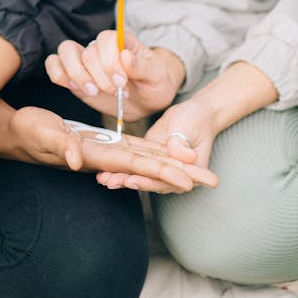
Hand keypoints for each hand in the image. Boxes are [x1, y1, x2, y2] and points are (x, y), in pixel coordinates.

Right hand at [0, 104, 217, 194]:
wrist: (18, 133)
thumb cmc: (28, 132)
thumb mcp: (42, 134)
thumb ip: (59, 146)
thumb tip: (76, 160)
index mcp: (97, 155)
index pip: (137, 165)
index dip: (163, 171)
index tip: (189, 180)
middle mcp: (107, 156)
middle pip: (150, 165)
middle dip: (181, 173)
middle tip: (213, 180)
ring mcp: (106, 150)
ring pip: (147, 158)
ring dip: (174, 164)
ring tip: (200, 172)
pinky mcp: (103, 142)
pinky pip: (135, 149)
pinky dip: (155, 152)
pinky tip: (169, 154)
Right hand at [45, 29, 183, 120]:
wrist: (146, 98)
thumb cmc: (152, 83)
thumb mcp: (155, 75)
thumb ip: (142, 66)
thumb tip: (126, 56)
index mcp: (121, 40)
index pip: (106, 39)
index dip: (110, 60)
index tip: (122, 81)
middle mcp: (100, 47)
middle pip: (87, 51)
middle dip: (98, 75)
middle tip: (113, 91)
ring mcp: (85, 60)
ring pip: (65, 52)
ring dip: (76, 74)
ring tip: (92, 91)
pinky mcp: (74, 75)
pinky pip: (55, 66)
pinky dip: (58, 75)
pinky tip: (73, 87)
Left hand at [97, 96, 216, 192]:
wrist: (192, 115)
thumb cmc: (195, 121)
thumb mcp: (189, 128)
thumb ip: (182, 142)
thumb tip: (182, 155)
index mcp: (185, 174)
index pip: (165, 181)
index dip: (148, 182)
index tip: (132, 180)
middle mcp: (171, 176)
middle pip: (148, 182)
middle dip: (128, 181)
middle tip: (110, 180)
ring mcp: (158, 169)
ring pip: (139, 176)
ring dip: (120, 177)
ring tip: (102, 177)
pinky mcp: (148, 159)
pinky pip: (134, 166)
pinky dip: (120, 168)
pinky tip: (103, 170)